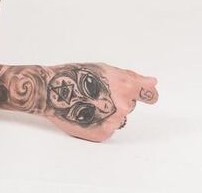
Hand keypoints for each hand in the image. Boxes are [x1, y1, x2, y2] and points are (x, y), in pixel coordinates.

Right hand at [42, 62, 158, 141]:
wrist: (49, 91)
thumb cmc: (72, 75)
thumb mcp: (102, 68)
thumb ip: (130, 76)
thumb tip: (152, 82)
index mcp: (125, 86)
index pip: (150, 94)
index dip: (147, 93)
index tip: (145, 94)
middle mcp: (123, 106)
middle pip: (129, 104)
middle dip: (117, 99)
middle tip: (95, 93)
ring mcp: (113, 122)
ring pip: (118, 117)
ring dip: (108, 111)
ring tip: (86, 103)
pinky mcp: (103, 134)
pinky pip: (108, 128)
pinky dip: (98, 122)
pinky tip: (84, 113)